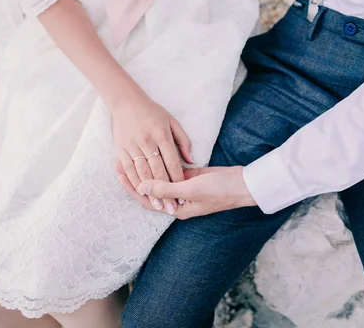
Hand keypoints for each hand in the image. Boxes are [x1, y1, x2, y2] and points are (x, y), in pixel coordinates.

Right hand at [112, 94, 192, 214]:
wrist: (126, 101)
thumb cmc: (153, 112)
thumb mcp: (172, 122)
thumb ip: (183, 141)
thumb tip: (191, 160)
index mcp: (162, 135)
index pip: (172, 162)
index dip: (178, 180)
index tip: (184, 193)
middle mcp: (147, 141)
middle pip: (158, 171)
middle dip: (166, 192)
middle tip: (172, 207)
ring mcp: (133, 146)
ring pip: (143, 173)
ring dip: (151, 191)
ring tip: (158, 205)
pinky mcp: (121, 148)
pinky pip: (129, 169)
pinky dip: (135, 182)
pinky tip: (141, 192)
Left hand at [117, 165, 257, 218]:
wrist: (245, 184)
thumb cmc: (220, 190)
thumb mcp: (191, 189)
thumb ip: (166, 188)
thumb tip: (141, 187)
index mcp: (177, 208)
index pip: (148, 200)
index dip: (133, 187)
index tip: (120, 174)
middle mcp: (178, 200)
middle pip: (151, 190)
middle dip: (136, 177)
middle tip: (119, 163)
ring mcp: (185, 188)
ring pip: (161, 180)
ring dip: (147, 170)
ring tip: (132, 156)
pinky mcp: (192, 177)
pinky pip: (172, 171)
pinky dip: (162, 164)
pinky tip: (151, 154)